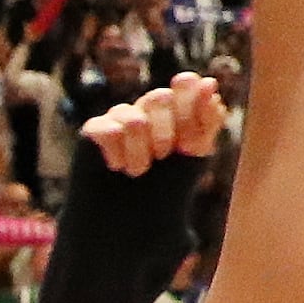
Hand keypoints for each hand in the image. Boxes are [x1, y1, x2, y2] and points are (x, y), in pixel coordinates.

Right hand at [80, 70, 224, 174]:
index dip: (191, 102)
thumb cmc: (166, 187)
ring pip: (135, 119)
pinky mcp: (94, 129)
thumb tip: (209, 81)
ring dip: (141, 153)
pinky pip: (111, 131)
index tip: (191, 131)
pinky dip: (119, 156)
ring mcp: (119, 116)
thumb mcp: (195, 153)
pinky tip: (117, 167)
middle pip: (160, 97)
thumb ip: (206, 119)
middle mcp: (148, 107)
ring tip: (138, 171)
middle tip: (163, 157)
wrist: (131, 220)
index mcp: (177, 108)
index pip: (186, 84)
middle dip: (166, 133)